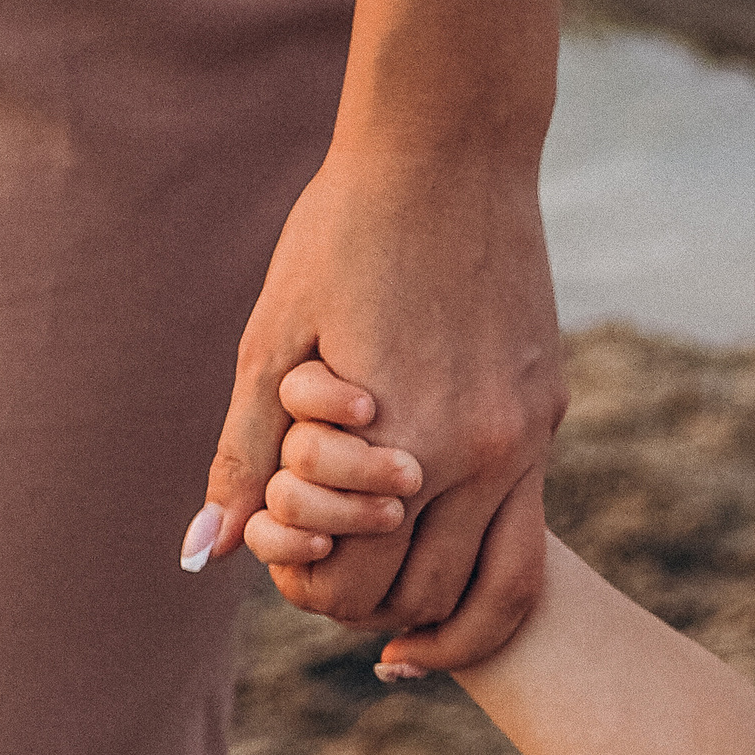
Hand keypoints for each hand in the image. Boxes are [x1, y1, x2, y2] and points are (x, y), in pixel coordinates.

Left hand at [181, 146, 564, 669]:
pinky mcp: (549, 413)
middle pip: (424, 595)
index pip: (356, 578)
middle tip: (329, 587)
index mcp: (405, 440)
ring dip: (433, 604)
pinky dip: (479, 562)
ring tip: (387, 599)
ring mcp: (526, 437)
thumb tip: (205, 555)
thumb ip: (245, 455)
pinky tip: (434, 548)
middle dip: (367, 607)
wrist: (452, 147)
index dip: (309, 591)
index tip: (287, 572)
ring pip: (493, 584)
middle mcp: (480, 452)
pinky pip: (524, 527)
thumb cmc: (344, 230)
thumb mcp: (273, 339)